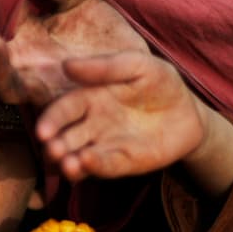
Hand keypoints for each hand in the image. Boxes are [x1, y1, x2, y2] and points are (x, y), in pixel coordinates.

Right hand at [0, 0, 148, 107]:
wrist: (136, 60)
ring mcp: (44, 89)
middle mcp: (25, 70)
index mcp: (21, 47)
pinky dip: (34, 108)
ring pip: (7, 89)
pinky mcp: (68, 107)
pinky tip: (29, 81)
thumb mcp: (81, 0)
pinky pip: (47, 115)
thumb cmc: (104, 31)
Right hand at [36, 51, 207, 181]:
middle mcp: (91, 126)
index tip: (42, 131)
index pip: (64, 110)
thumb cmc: (159, 84)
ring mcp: (106, 146)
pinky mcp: (124, 163)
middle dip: (57, 146)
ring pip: (81, 156)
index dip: (51, 120)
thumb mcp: (138, 66)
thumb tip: (67, 65)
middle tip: (52, 150)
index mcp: (89, 99)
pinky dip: (96, 166)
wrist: (190, 112)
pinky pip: (107, 165)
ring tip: (67, 164)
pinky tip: (87, 163)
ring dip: (70, 162)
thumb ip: (105, 67)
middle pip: (67, 137)